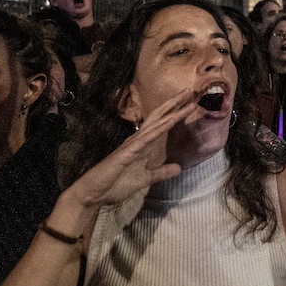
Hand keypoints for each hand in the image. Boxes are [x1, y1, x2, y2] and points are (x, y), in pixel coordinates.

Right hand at [61, 90, 203, 210]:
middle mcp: (138, 140)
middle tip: (188, 90)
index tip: (190, 103)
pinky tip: (169, 122)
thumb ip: (161, 172)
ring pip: (156, 124)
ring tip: (185, 100)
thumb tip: (178, 168)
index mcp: (142, 144)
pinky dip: (158, 130)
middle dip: (174, 104)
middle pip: (159, 117)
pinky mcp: (127, 153)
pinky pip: (146, 139)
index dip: (175, 113)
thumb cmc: (115, 184)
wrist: (94, 194)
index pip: (161, 124)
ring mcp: (133, 144)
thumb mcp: (146, 179)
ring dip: (171, 112)